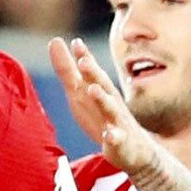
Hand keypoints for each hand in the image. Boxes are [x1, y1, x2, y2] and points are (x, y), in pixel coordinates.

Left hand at [48, 38, 157, 174]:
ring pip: (110, 109)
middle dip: (92, 73)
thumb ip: (67, 70)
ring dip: (102, 99)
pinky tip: (108, 135)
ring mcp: (116, 121)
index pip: (91, 72)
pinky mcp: (120, 142)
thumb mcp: (81, 93)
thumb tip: (55, 41)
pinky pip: (117, 139)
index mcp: (100, 90)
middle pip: (101, 85)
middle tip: (82, 60)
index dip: (84, 58)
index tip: (76, 43)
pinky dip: (113, 136)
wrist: (135, 149)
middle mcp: (110, 102)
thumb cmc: (102, 116)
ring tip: (93, 90)